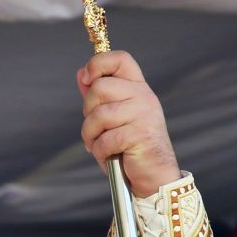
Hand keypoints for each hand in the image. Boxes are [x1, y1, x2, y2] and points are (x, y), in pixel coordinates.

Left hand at [77, 50, 179, 196]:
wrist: (155, 176)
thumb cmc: (131, 147)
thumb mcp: (114, 118)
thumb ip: (99, 96)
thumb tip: (81, 74)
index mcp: (138, 88)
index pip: (120, 59)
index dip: (98, 64)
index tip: (86, 78)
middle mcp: (144, 96)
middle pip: (100, 87)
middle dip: (88, 111)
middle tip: (94, 128)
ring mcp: (144, 114)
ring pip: (99, 115)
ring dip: (91, 135)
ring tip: (98, 145)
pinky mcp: (140, 134)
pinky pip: (106, 139)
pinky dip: (100, 151)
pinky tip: (108, 156)